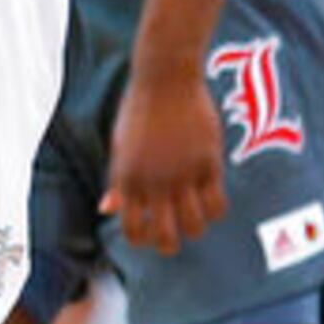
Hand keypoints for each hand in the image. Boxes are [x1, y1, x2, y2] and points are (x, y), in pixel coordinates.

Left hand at [105, 60, 227, 255]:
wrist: (166, 78)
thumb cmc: (139, 111)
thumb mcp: (120, 147)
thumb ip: (117, 183)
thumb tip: (106, 210)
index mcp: (127, 179)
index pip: (133, 230)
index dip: (142, 240)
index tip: (150, 232)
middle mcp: (153, 182)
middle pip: (165, 237)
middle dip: (169, 245)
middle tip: (174, 235)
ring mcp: (182, 174)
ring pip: (194, 226)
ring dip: (195, 229)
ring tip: (193, 217)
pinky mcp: (208, 163)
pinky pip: (217, 205)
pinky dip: (215, 211)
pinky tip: (210, 200)